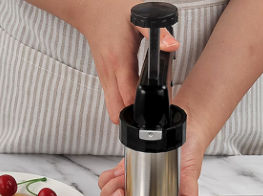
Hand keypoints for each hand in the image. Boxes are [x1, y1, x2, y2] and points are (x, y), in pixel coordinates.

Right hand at [75, 0, 179, 123]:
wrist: (90, 8)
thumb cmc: (113, 11)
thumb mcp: (139, 17)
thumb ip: (158, 33)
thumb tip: (172, 45)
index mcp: (120, 62)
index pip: (129, 97)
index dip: (142, 108)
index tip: (154, 110)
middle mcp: (109, 73)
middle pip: (118, 109)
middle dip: (134, 117)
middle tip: (149, 116)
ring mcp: (104, 77)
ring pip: (112, 107)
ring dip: (125, 114)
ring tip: (141, 112)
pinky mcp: (103, 78)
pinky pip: (110, 100)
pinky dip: (120, 106)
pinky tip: (131, 102)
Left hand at [98, 119, 207, 195]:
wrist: (186, 133)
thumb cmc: (188, 156)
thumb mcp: (190, 178)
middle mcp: (139, 195)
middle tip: (122, 195)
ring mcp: (130, 182)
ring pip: (107, 193)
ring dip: (109, 189)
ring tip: (122, 181)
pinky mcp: (124, 168)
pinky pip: (107, 178)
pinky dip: (108, 177)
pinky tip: (118, 172)